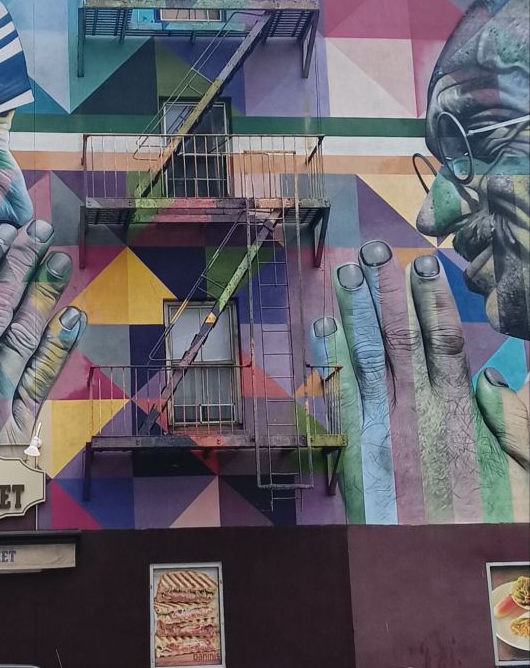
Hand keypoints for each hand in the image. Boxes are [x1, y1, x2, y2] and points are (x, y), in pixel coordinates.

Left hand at [310, 241, 528, 524]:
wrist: (441, 581)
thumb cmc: (493, 529)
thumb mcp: (526, 481)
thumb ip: (515, 428)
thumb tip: (492, 378)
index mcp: (459, 417)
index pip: (444, 342)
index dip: (432, 300)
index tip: (423, 263)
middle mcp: (416, 415)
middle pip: (400, 339)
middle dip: (387, 291)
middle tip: (375, 250)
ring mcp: (381, 432)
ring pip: (366, 358)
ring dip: (355, 312)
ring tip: (346, 274)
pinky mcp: (354, 455)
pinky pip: (339, 397)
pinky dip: (330, 360)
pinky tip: (323, 330)